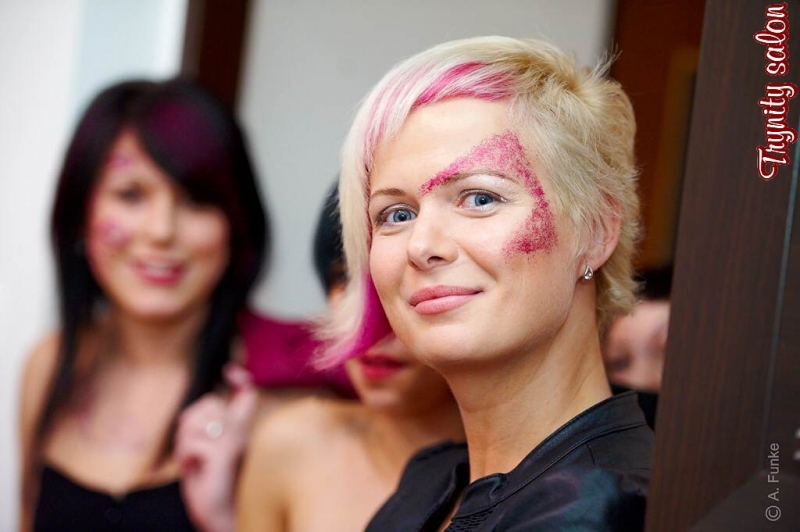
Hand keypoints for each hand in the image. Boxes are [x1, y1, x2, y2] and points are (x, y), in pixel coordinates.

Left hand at [175, 364, 257, 531]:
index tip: (231, 371)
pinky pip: (190, 443)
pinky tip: (194, 472)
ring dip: (184, 441)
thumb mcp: (213, 454)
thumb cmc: (214, 488)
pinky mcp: (222, 453)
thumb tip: (208, 400)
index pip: (247, 393)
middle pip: (209, 403)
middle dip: (191, 423)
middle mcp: (242, 432)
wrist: (224, 521)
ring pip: (195, 419)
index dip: (240, 378)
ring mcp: (234, 440)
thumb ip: (211, 428)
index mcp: (243, 431)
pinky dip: (184, 459)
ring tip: (192, 462)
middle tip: (193, 450)